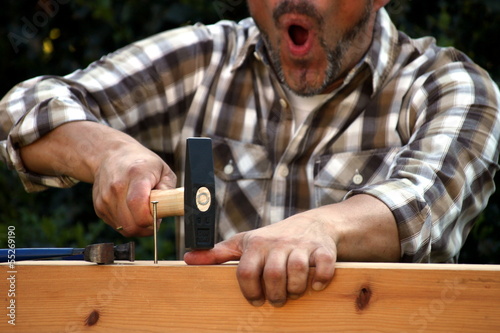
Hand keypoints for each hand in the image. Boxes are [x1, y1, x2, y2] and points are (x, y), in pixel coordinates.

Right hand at [92, 142, 176, 236]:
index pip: (138, 206)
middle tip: (153, 217)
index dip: (151, 219)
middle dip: (146, 227)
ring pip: (124, 229)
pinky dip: (127, 223)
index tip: (158, 216)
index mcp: (136, 175)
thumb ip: (169, 192)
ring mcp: (105, 198)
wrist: (110, 154)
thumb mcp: (163, 170)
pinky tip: (131, 209)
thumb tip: (168, 210)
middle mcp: (116, 187)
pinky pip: (117, 226)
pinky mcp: (99, 207)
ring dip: (137, 226)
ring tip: (143, 211)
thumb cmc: (142, 163)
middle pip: (131, 224)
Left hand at [184, 213, 336, 306]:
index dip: (249, 292)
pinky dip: (321, 279)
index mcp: (256, 244)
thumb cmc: (272, 238)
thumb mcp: (244, 242)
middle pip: (273, 274)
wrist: (311, 224)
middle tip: (275, 300)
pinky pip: (323, 267)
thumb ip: (217, 253)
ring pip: (298, 271)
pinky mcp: (323, 249)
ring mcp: (301, 246)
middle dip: (274, 294)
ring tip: (292, 293)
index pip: (246, 271)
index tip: (255, 300)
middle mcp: (278, 243)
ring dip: (295, 289)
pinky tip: (316, 285)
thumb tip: (188, 259)